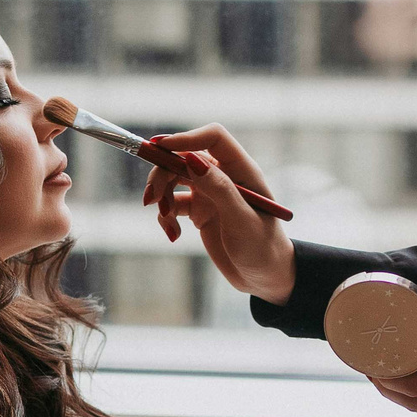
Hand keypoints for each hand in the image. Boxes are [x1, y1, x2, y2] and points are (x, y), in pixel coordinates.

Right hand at [141, 126, 293, 305]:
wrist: (264, 278)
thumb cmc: (262, 249)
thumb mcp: (241, 221)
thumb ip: (219, 189)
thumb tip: (191, 160)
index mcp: (242, 170)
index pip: (213, 138)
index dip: (186, 138)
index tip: (160, 147)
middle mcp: (225, 176)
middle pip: (184, 157)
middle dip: (163, 174)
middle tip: (151, 198)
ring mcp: (210, 192)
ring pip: (174, 179)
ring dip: (162, 197)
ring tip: (167, 223)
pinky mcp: (199, 210)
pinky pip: (173, 203)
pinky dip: (166, 217)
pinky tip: (174, 235)